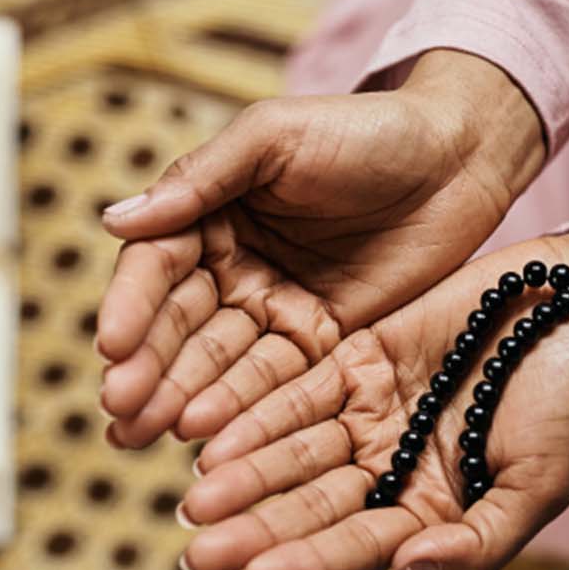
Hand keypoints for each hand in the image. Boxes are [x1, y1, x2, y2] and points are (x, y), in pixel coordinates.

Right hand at [94, 51, 545, 447]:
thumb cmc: (363, 129)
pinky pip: (277, 382)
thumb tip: (113, 220)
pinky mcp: (322, 343)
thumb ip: (202, 179)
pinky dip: (242, 411)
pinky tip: (209, 440)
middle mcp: (231, 268)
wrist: (456, 157)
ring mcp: (275, 310)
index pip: (157, 267)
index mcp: (208, 214)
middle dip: (147, 370)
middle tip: (119, 412)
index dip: (132, 307)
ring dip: (181, 400)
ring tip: (145, 436)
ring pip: (219, 363)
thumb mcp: (275, 138)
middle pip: (179, 326)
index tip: (112, 347)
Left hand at [174, 226, 568, 569]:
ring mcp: (372, 414)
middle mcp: (392, 469)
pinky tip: (212, 432)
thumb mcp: (543, 482)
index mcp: (434, 511)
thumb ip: (485, 537)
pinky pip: (300, 390)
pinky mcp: (360, 359)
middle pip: (313, 506)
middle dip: (256, 528)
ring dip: (246, 474)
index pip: (360, 546)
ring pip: (296, 451)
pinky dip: (258, 412)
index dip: (308, 563)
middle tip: (199, 547)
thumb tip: (411, 564)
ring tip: (195, 495)